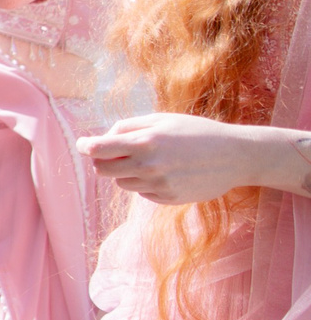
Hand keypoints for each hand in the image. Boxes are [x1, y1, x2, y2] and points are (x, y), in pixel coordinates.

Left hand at [79, 114, 309, 204]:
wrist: (235, 156)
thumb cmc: (196, 132)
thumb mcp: (163, 120)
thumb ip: (129, 127)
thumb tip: (104, 138)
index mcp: (145, 142)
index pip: (99, 149)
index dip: (86, 146)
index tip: (84, 144)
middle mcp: (149, 166)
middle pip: (103, 169)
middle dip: (102, 160)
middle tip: (112, 152)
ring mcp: (158, 185)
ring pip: (122, 182)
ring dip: (126, 171)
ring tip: (151, 159)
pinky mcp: (168, 199)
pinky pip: (142, 192)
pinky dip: (145, 182)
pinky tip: (166, 171)